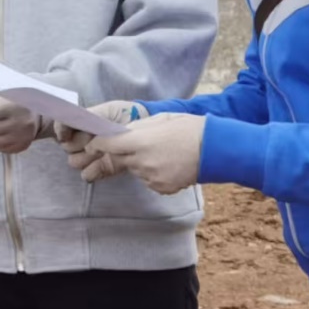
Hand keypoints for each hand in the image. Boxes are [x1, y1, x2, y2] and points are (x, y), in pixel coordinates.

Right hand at [54, 101, 146, 182]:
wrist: (145, 126)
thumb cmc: (125, 114)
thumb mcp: (108, 110)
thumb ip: (90, 117)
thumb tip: (76, 126)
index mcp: (82, 122)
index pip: (61, 126)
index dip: (61, 130)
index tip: (65, 135)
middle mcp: (82, 139)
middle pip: (67, 147)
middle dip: (78, 144)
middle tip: (92, 139)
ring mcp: (91, 154)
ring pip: (75, 161)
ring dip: (86, 158)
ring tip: (100, 151)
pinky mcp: (103, 167)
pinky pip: (87, 174)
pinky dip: (93, 171)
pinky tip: (102, 163)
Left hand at [86, 112, 205, 194]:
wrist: (215, 149)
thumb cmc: (188, 128)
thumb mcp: (160, 120)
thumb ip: (136, 129)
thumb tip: (120, 134)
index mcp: (140, 141)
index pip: (108, 146)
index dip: (97, 145)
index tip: (93, 145)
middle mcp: (143, 162)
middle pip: (119, 159)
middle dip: (120, 154)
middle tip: (133, 146)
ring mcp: (152, 178)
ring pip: (135, 170)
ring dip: (139, 162)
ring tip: (161, 152)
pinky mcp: (162, 188)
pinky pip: (149, 180)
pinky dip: (152, 173)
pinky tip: (168, 164)